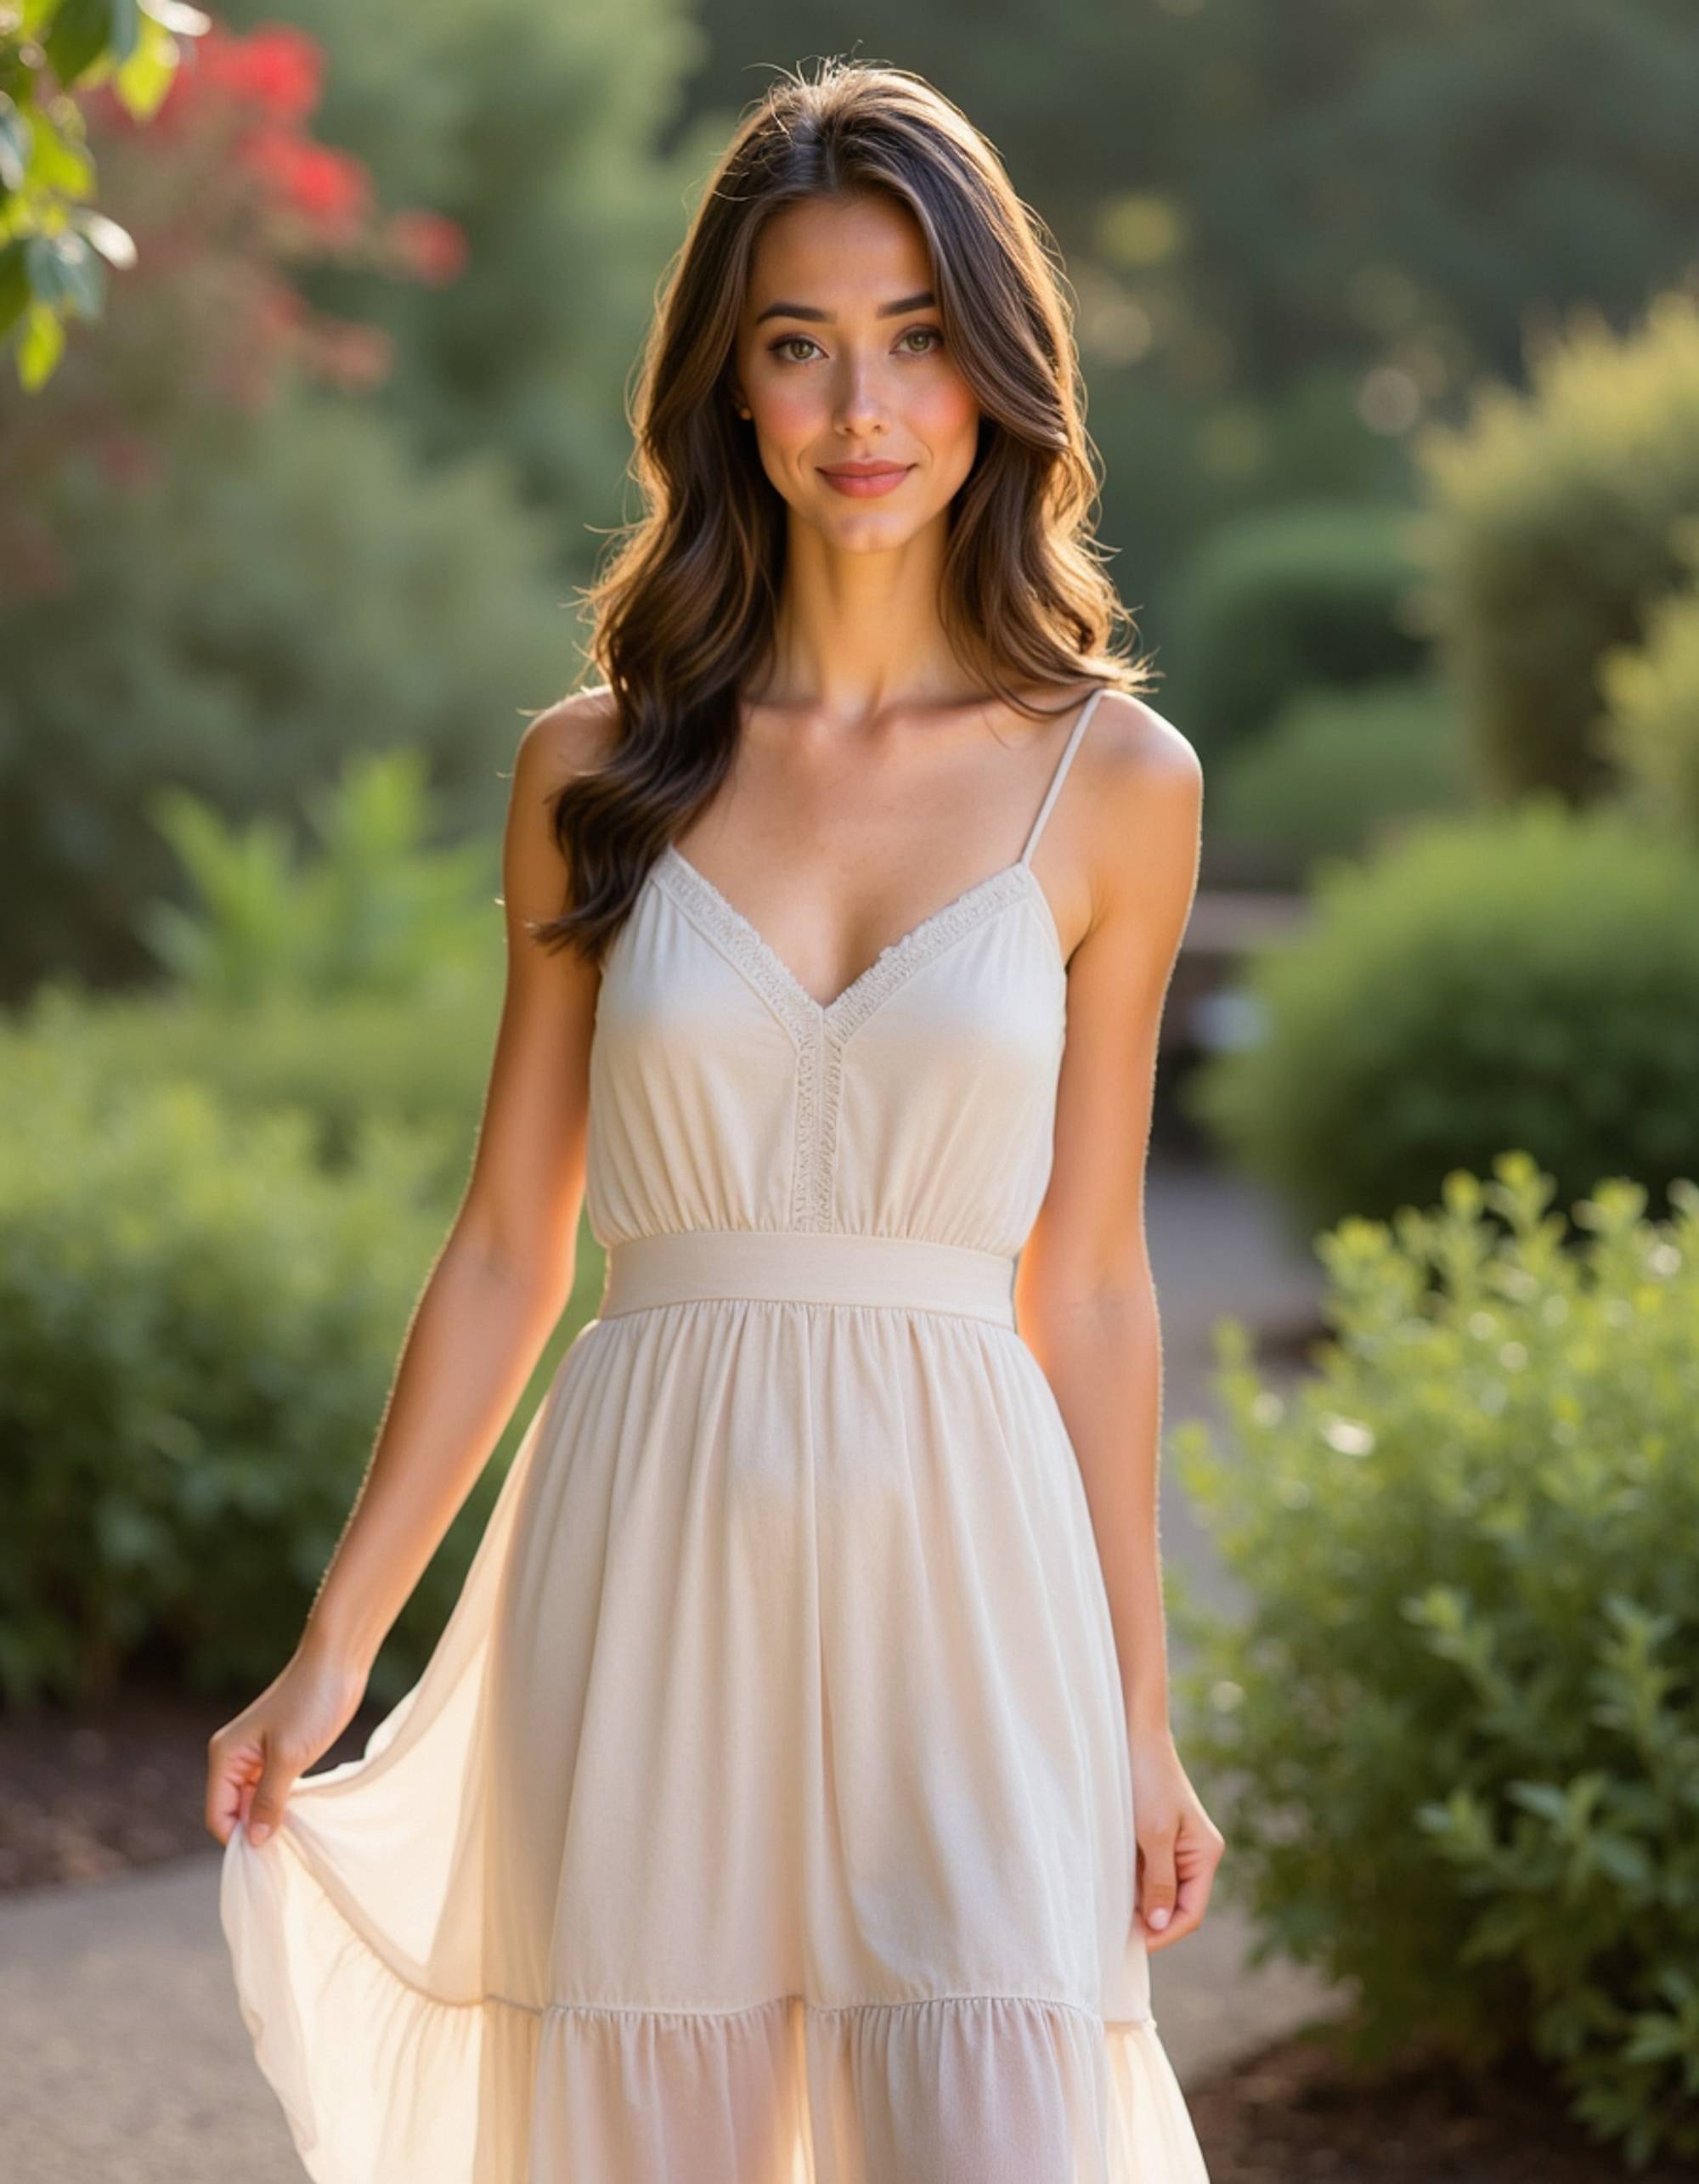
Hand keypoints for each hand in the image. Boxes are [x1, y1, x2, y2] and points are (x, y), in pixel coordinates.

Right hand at [205, 1638, 369, 1849]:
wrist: (337, 1663)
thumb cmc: (311, 1703)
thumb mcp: (289, 1758)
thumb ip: (269, 1800)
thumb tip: (255, 1841)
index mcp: (225, 1756)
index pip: (218, 1815)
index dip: (240, 1838)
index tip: (270, 1854)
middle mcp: (234, 1758)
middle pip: (235, 1812)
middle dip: (256, 1829)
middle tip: (288, 1843)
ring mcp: (256, 1756)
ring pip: (254, 1803)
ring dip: (271, 1817)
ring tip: (297, 1829)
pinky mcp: (278, 1753)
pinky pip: (271, 1790)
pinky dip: (283, 1803)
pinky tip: (303, 1811)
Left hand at [1129, 1725, 1224, 1952]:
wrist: (1134, 1734)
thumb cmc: (1148, 1779)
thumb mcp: (1153, 1834)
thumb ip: (1159, 1881)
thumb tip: (1160, 1922)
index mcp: (1205, 1854)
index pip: (1192, 1912)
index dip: (1165, 1932)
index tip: (1133, 1944)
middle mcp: (1195, 1854)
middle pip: (1178, 1905)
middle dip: (1151, 1921)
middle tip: (1117, 1933)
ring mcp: (1176, 1846)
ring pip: (1160, 1890)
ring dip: (1139, 1903)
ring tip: (1110, 1912)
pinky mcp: (1156, 1837)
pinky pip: (1148, 1872)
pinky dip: (1132, 1883)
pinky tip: (1111, 1887)